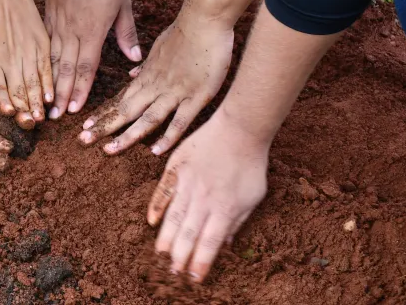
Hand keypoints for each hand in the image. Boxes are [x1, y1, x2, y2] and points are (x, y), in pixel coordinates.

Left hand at [0, 0, 51, 127]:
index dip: (3, 100)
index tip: (9, 113)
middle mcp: (10, 58)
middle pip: (18, 88)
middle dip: (24, 108)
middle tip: (29, 124)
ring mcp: (27, 52)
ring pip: (33, 82)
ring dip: (37, 101)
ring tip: (40, 117)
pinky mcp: (41, 45)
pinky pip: (46, 69)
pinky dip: (48, 84)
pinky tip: (49, 98)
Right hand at [45, 0, 139, 119]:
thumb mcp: (123, 4)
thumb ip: (126, 33)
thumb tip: (135, 57)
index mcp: (92, 31)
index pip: (85, 67)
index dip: (79, 90)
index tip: (75, 110)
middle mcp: (71, 31)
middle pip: (65, 69)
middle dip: (60, 95)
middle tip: (54, 117)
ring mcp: (57, 24)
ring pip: (51, 59)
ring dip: (49, 82)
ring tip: (44, 102)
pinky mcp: (48, 16)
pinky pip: (44, 43)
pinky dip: (42, 61)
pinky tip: (38, 74)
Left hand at [78, 17, 232, 154]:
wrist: (204, 20)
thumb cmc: (184, 31)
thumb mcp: (159, 47)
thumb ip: (147, 64)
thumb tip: (133, 73)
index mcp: (147, 75)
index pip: (120, 99)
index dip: (103, 113)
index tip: (86, 125)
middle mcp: (156, 86)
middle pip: (126, 111)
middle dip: (104, 126)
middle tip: (83, 140)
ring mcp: (175, 92)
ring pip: (147, 119)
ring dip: (127, 136)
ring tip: (109, 150)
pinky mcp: (196, 97)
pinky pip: (180, 121)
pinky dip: (168, 137)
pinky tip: (156, 152)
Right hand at [147, 112, 267, 281]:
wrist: (239, 129)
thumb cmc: (250, 164)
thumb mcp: (254, 196)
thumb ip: (237, 221)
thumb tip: (224, 244)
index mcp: (225, 208)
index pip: (210, 243)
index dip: (200, 263)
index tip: (194, 277)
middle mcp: (204, 199)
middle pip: (189, 234)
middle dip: (180, 256)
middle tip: (173, 272)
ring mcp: (188, 183)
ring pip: (173, 216)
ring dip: (166, 238)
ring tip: (160, 255)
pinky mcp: (177, 168)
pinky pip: (163, 191)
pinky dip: (156, 207)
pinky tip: (151, 222)